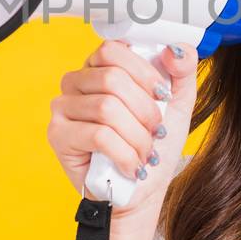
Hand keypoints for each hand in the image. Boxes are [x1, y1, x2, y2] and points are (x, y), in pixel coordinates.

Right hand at [45, 38, 199, 219]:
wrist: (142, 191)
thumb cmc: (153, 145)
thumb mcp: (177, 105)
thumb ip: (182, 71)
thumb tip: (175, 48)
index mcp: (99, 67)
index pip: (113, 50)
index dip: (143, 72)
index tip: (163, 96)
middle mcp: (75, 82)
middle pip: (112, 79)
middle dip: (145, 110)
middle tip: (157, 132)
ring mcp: (62, 107)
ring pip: (107, 108)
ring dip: (137, 137)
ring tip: (145, 154)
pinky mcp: (58, 135)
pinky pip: (98, 135)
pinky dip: (125, 154)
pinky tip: (132, 166)